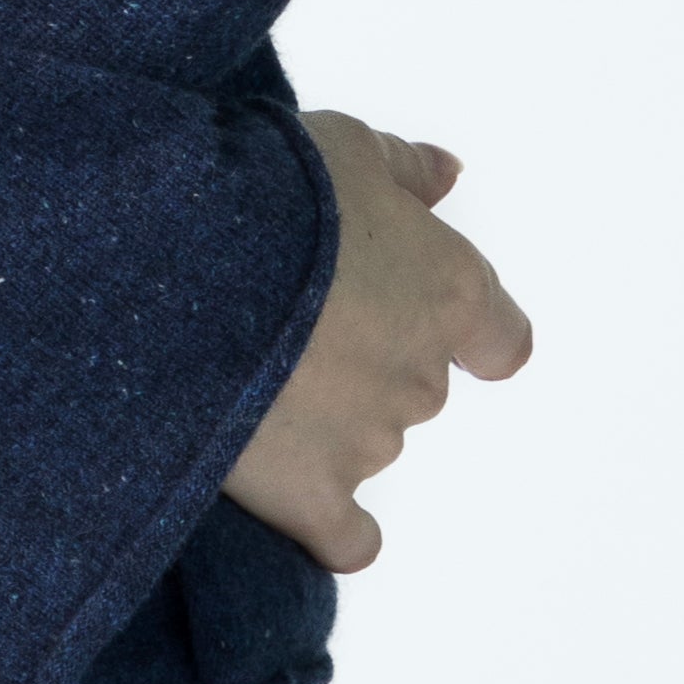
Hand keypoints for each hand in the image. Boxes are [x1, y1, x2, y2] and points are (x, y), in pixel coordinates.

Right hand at [219, 111, 534, 572]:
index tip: (418, 315)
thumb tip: (450, 176)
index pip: (500, 339)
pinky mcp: (313, 499)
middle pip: (415, 381)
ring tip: (248, 370)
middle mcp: (423, 378)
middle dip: (364, 356)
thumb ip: (404, 171)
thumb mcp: (344, 146)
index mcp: (448, 294)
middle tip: (291, 315)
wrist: (183, 267)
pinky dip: (327, 524)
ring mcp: (372, 446)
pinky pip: (345, 537)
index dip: (465, 332)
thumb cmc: (275, 190)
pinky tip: (291, 498)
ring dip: (326, 416)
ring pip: (367, 441)